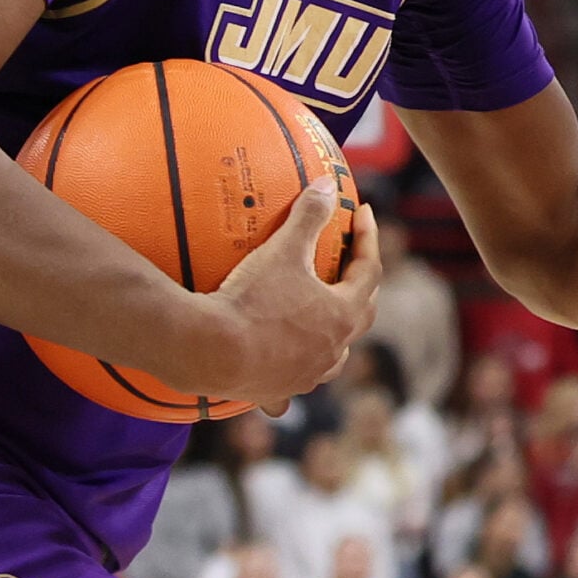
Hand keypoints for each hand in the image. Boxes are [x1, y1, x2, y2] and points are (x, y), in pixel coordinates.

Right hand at [175, 180, 380, 410]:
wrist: (208, 350)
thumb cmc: (252, 299)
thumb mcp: (283, 250)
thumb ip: (309, 215)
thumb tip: (327, 186)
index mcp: (342, 314)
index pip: (369, 270)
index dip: (368, 238)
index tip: (363, 214)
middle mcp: (332, 351)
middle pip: (360, 316)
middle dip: (361, 287)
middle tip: (352, 265)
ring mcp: (306, 376)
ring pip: (333, 358)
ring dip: (335, 338)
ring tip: (326, 323)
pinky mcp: (277, 392)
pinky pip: (289, 389)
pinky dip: (290, 378)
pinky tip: (283, 380)